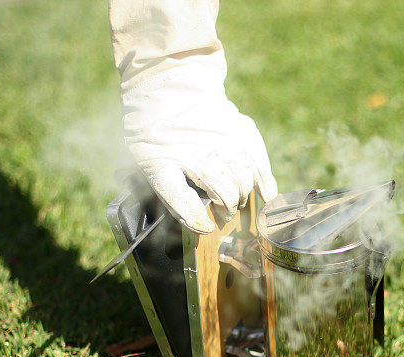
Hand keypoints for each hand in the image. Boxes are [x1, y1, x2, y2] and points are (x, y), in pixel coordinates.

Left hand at [117, 51, 276, 233]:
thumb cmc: (150, 130)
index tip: (208, 227)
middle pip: (222, 190)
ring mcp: (220, 138)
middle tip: (225, 216)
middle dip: (227, 209)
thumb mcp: (137, 158)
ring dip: (242, 196)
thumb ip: (156, 188)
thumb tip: (186, 220)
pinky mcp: (240, 129)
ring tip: (237, 201)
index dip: (195, 216)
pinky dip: (265, 181)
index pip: (178, 195)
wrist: (169, 83)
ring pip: (242, 178)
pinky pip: (258, 161)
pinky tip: (266, 195)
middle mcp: (193, 149)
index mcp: (160, 160)